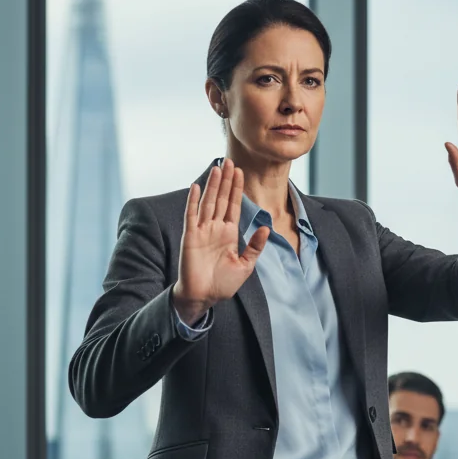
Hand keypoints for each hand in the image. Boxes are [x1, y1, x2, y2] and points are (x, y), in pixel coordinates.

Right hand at [171, 159, 268, 323]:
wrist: (204, 297)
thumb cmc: (223, 284)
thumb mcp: (245, 265)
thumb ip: (255, 246)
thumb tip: (266, 228)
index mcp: (229, 233)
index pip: (234, 205)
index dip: (237, 189)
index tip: (240, 172)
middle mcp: (215, 228)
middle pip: (222, 199)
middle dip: (226, 180)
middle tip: (231, 161)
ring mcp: (202, 231)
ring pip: (209, 202)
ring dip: (213, 185)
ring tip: (218, 168)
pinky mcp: (191, 237)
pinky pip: (191, 215)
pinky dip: (194, 201)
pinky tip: (197, 187)